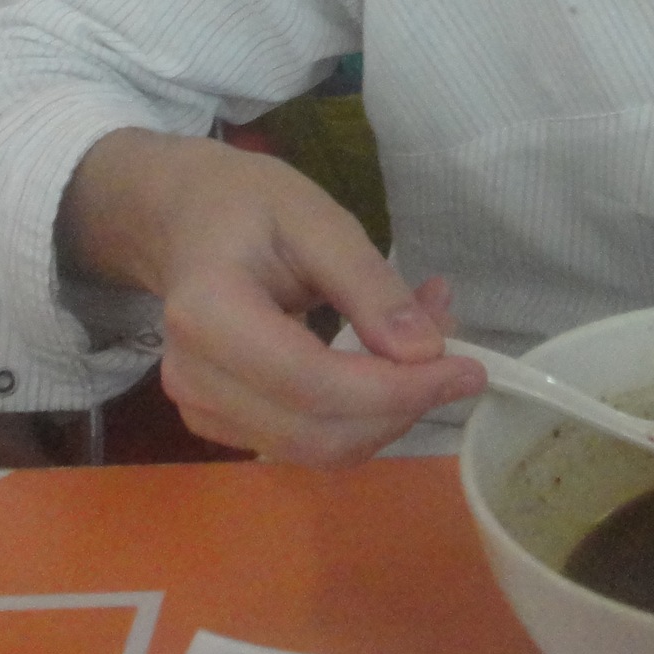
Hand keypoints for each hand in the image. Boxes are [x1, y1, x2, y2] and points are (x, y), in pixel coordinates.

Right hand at [68, 133, 484, 464]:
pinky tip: (385, 362)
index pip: (314, 384)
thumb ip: (369, 285)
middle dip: (402, 405)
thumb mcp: (317, 218)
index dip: (399, 390)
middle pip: (319, 433)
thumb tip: (426, 353)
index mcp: (209, 314)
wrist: (184, 218)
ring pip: (319, 449)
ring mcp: (200, 408)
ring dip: (389, 412)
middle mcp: (194, 377)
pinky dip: (362, 415)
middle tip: (455, 349)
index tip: (469, 369)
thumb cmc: (248, 205)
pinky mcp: (220, 424)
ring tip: (426, 343)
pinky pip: (306, 442)